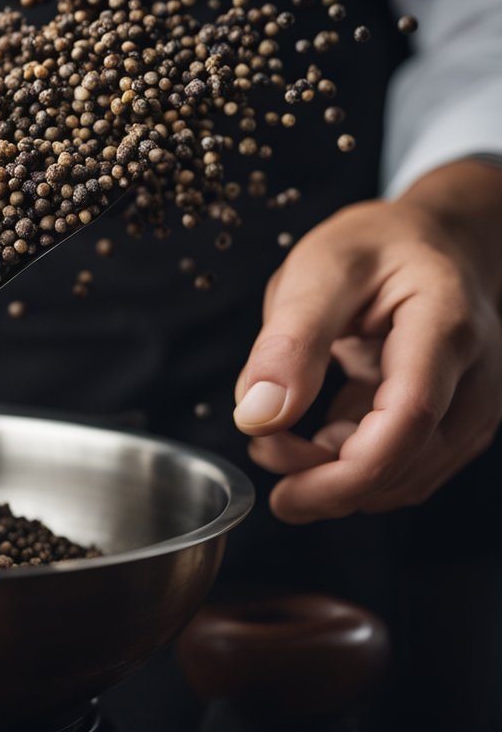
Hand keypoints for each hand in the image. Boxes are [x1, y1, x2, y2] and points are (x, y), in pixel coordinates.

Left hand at [233, 159, 501, 523]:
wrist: (433, 240)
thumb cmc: (377, 248)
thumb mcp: (318, 271)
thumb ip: (287, 344)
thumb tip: (257, 417)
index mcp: (444, 328)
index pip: (409, 420)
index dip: (345, 472)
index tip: (283, 491)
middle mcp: (475, 378)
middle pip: (406, 464)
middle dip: (323, 480)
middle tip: (262, 448)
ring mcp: (470, 406)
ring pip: (404, 478)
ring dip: (333, 479)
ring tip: (278, 439)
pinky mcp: (452, 423)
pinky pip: (402, 468)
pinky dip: (349, 467)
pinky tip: (311, 439)